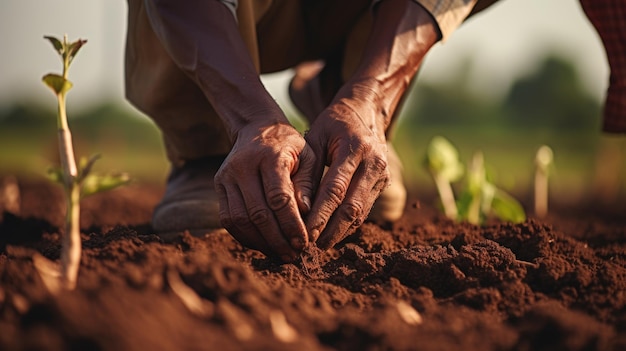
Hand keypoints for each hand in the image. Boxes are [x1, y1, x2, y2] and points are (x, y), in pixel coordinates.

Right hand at [214, 121, 315, 261]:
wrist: (257, 128)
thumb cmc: (290, 146)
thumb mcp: (308, 156)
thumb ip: (308, 184)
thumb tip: (306, 215)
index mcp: (269, 156)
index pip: (279, 198)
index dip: (291, 224)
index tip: (304, 243)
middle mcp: (243, 166)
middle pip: (258, 213)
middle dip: (277, 239)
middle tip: (294, 256)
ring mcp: (226, 176)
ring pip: (239, 220)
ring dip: (260, 242)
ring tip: (280, 254)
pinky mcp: (218, 186)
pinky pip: (228, 219)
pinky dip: (245, 237)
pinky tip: (263, 245)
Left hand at [305, 92, 389, 249]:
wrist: (366, 110)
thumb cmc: (333, 124)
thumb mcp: (315, 138)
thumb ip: (308, 171)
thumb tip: (298, 208)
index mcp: (355, 147)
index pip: (336, 189)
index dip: (320, 214)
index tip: (305, 233)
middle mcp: (374, 162)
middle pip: (352, 206)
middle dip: (330, 230)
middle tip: (310, 247)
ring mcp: (382, 174)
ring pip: (361, 212)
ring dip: (340, 232)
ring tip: (319, 245)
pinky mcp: (384, 183)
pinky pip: (365, 209)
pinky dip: (348, 224)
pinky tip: (331, 234)